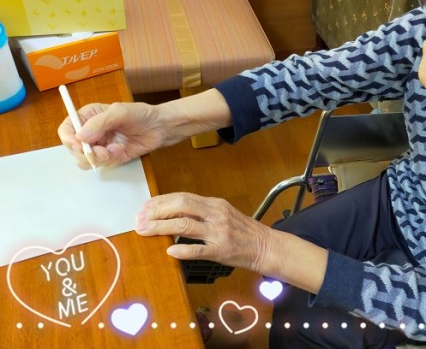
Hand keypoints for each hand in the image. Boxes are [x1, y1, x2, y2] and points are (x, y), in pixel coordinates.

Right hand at [57, 102, 168, 169]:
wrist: (160, 128)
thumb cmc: (140, 114)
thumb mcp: (119, 112)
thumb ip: (99, 123)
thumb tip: (80, 136)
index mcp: (87, 117)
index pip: (66, 129)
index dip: (68, 139)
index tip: (78, 146)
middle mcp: (90, 132)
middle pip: (73, 149)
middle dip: (86, 152)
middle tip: (102, 152)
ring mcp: (99, 146)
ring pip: (85, 160)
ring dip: (99, 158)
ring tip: (115, 150)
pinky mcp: (110, 157)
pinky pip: (101, 165)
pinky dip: (110, 160)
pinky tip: (121, 150)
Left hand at [135, 193, 272, 272]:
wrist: (264, 246)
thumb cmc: (242, 231)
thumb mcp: (223, 214)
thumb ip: (201, 211)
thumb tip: (172, 213)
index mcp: (214, 204)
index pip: (182, 197)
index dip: (161, 201)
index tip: (144, 207)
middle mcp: (216, 214)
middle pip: (181, 206)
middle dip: (157, 211)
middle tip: (140, 219)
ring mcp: (218, 232)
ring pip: (185, 225)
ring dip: (161, 227)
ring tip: (145, 231)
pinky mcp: (221, 250)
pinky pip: (199, 249)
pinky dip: (182, 250)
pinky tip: (170, 251)